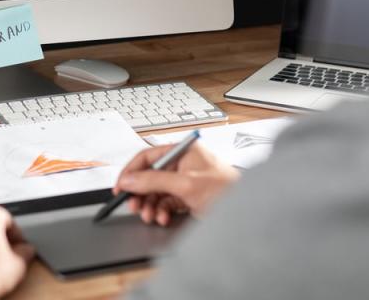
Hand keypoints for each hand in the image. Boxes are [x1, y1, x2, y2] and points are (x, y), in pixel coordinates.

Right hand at [114, 141, 239, 224]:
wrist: (248, 213)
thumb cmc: (227, 191)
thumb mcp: (185, 185)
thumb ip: (153, 181)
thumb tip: (130, 179)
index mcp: (182, 151)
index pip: (148, 156)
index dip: (131, 171)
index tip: (120, 186)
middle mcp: (183, 164)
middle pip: (150, 176)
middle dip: (141, 193)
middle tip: (134, 205)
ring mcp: (186, 181)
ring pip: (157, 192)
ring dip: (150, 206)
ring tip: (150, 216)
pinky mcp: (189, 197)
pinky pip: (166, 203)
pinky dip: (162, 212)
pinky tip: (163, 218)